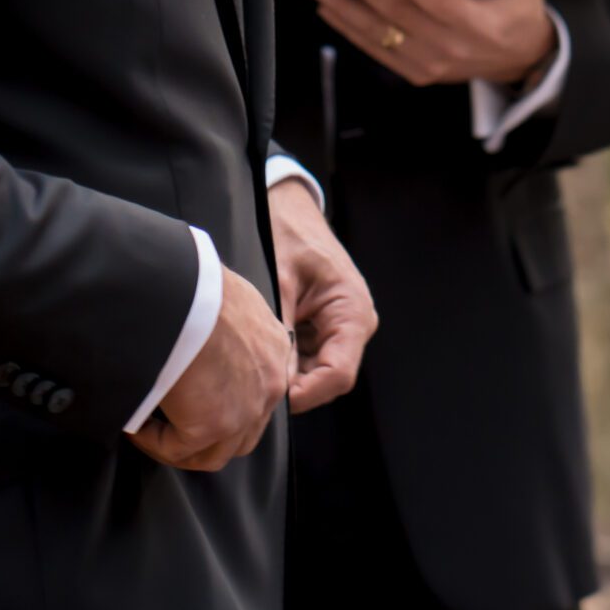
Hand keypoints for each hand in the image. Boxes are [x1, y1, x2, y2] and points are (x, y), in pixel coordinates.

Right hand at [132, 264, 291, 472]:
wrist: (177, 286)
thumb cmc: (190, 282)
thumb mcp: (225, 296)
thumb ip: (225, 325)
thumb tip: (199, 338)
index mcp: (274, 347)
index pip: (259, 392)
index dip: (225, 402)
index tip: (191, 398)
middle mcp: (270, 383)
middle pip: (242, 433)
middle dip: (206, 436)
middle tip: (170, 424)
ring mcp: (245, 409)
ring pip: (213, 452)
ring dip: (178, 444)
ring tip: (146, 427)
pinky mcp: (213, 424)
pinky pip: (177, 449)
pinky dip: (152, 441)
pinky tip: (133, 425)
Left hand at [268, 176, 376, 412]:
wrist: (290, 210)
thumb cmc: (290, 235)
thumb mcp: (280, 280)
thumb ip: (281, 329)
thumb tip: (273, 377)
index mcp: (352, 311)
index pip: (339, 374)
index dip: (307, 393)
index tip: (273, 399)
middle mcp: (354, 324)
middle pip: (329, 378)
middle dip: (295, 388)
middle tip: (255, 391)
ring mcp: (342, 327)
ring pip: (318, 372)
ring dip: (290, 376)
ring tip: (255, 373)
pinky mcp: (327, 327)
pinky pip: (310, 357)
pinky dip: (288, 362)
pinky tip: (263, 356)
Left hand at [308, 0, 557, 87]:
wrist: (518, 59)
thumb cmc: (517, 11)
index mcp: (481, 25)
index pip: (442, 4)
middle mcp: (452, 49)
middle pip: (401, 17)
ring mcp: (431, 65)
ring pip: (380, 36)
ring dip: (345, 9)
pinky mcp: (415, 73)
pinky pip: (376, 51)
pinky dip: (349, 30)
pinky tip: (329, 10)